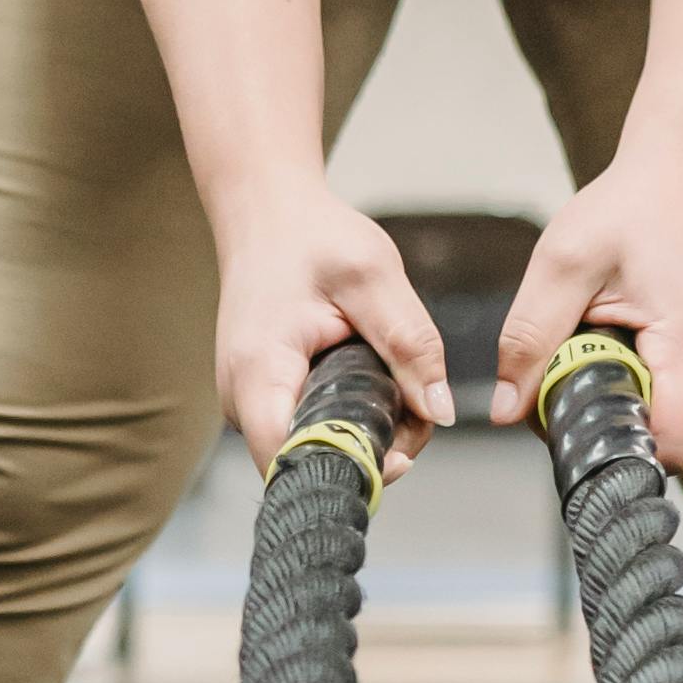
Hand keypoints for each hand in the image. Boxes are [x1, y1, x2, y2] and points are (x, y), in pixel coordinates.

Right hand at [211, 182, 451, 477]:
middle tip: (417, 409)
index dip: (347, 469)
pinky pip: (308, 424)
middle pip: (307, 461)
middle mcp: (241, 398)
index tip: (400, 455)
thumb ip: (411, 344)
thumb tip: (441, 412)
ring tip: (398, 384)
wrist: (266, 213)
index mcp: (259, 372)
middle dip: (371, 449)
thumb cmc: (311, 235)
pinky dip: (348, 413)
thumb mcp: (373, 277)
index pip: (291, 461)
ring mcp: (247, 401)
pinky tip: (372, 379)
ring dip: (365, 431)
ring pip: (311, 446)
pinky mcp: (262, 396)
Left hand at [498, 122, 682, 468]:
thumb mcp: (563, 264)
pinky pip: (655, 391)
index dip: (610, 450)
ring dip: (605, 388)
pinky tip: (611, 325)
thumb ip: (528, 339)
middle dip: (593, 413)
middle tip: (566, 350)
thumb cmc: (630, 207)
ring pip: (647, 414)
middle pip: (646, 436)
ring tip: (594, 325)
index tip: (564, 415)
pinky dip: (621, 371)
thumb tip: (503, 412)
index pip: (666, 449)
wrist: (682, 175)